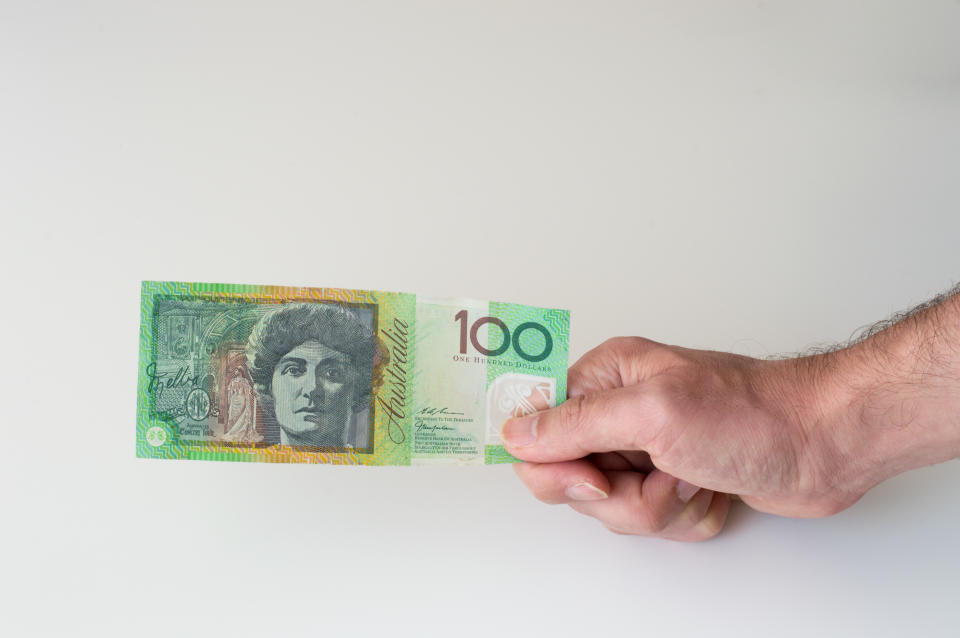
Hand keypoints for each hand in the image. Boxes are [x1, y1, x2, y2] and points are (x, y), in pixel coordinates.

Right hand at [501, 337, 865, 540]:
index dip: (557, 466)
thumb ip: (576, 425)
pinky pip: (651, 519)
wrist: (823, 443)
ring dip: (660, 507)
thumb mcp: (652, 415)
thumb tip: (516, 434)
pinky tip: (711, 489)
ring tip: (694, 477)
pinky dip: (684, 516)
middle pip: (572, 480)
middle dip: (622, 495)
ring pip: (613, 508)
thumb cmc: (752, 414)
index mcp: (605, 379)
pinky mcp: (672, 478)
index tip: (600, 478)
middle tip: (662, 473)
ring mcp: (645, 448)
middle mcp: (618, 411)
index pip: (536, 430)